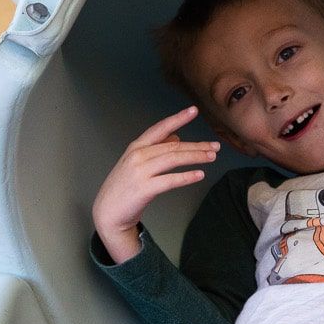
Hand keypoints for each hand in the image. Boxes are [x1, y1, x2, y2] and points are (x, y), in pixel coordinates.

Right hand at [93, 105, 219, 263]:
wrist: (107, 213)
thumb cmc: (124, 188)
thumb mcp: (137, 164)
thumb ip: (156, 149)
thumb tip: (177, 138)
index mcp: (136, 147)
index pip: (160, 128)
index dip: (178, 118)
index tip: (194, 110)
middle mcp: (138, 156)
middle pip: (173, 146)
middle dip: (197, 145)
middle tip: (215, 146)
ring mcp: (139, 171)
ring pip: (173, 159)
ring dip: (195, 157)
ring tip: (211, 157)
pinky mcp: (143, 188)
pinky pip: (170, 180)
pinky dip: (186, 177)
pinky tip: (199, 175)